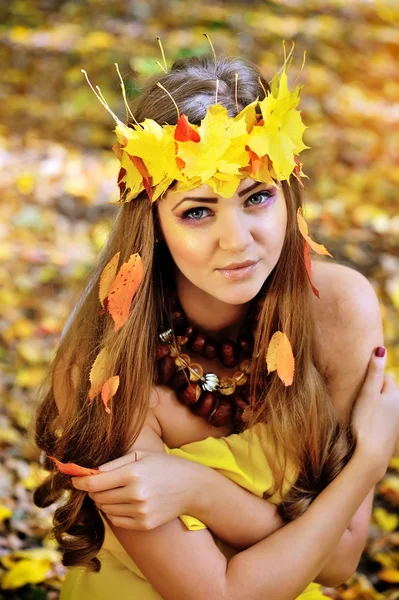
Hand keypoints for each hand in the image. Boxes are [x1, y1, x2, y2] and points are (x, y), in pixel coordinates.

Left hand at [71, 450, 198, 529]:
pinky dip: (114, 511)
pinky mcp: (144, 524)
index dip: (80, 482)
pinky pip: (116, 520)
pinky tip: (124, 502)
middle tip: (100, 483)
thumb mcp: (141, 455)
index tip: (74, 480)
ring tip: (117, 490)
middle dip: (94, 490)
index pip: (95, 483)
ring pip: (106, 509)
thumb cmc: (164, 466)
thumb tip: (88, 472)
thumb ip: (114, 463)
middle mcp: (136, 494)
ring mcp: (140, 512)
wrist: (191, 487)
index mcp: (134, 473)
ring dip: (104, 500)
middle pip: (98, 497)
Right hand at [351, 347, 398, 475]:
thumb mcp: (368, 393)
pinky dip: (374, 419)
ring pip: (383, 406)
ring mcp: (396, 422)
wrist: (371, 455)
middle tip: (359, 399)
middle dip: (374, 392)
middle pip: (385, 392)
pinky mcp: (391, 434)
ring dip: (374, 406)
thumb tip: (381, 349)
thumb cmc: (367, 422)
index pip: (384, 377)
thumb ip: (374, 371)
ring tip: (360, 413)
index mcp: (395, 395)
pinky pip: (382, 419)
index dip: (371, 379)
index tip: (360, 385)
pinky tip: (365, 426)